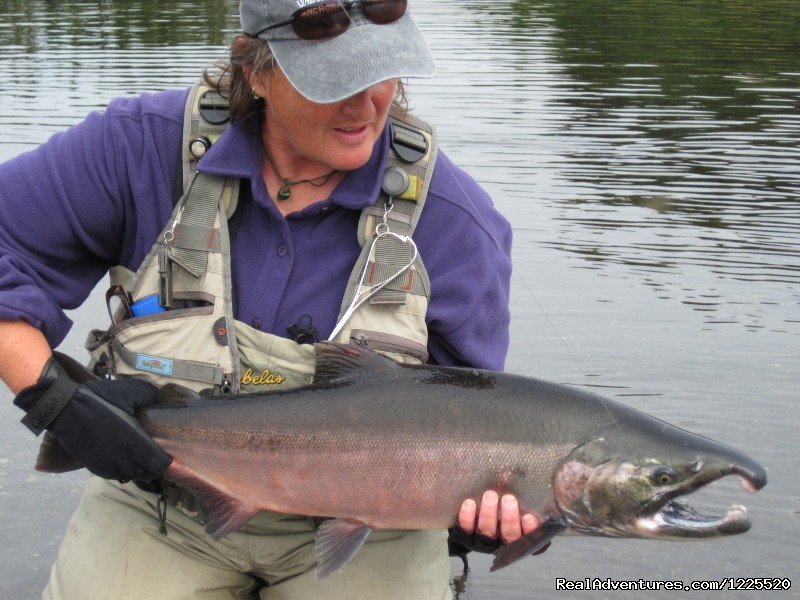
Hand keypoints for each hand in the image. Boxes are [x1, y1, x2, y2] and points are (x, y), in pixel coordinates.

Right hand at [13, 352, 171, 481]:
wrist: (65, 409)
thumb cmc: (99, 399)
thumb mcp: (129, 391)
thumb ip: (151, 396)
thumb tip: (164, 400)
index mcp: (135, 443)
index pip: (160, 465)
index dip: (168, 460)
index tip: (169, 451)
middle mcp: (123, 459)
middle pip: (149, 473)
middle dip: (155, 465)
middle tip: (156, 452)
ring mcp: (108, 466)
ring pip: (132, 476)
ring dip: (139, 468)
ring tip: (140, 454)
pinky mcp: (96, 468)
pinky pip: (116, 475)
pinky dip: (123, 469)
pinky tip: (124, 456)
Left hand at [448, 490, 548, 556]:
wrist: (474, 507)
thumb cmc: (505, 500)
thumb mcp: (519, 500)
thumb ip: (526, 497)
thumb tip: (550, 482)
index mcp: (520, 536)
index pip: (529, 538)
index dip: (530, 530)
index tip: (529, 517)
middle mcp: (502, 542)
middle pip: (509, 535)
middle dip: (510, 519)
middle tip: (509, 499)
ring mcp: (483, 540)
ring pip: (487, 532)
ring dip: (489, 514)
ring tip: (490, 495)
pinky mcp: (465, 536)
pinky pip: (465, 529)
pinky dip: (467, 517)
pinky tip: (469, 503)